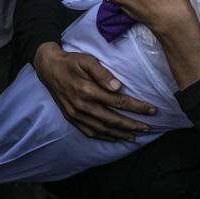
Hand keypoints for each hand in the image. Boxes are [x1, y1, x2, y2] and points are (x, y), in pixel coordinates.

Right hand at [33, 42, 156, 140]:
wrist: (48, 68)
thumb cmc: (71, 62)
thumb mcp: (87, 60)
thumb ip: (102, 73)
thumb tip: (118, 87)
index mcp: (87, 90)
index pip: (118, 102)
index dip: (136, 107)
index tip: (151, 110)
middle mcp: (81, 106)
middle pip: (112, 119)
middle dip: (131, 125)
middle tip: (147, 128)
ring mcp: (75, 115)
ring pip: (101, 129)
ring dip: (119, 134)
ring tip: (134, 136)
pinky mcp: (71, 118)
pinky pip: (89, 132)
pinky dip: (103, 137)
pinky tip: (114, 138)